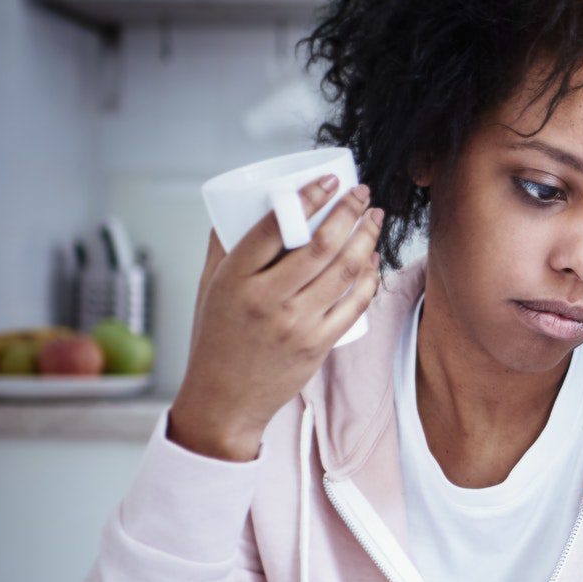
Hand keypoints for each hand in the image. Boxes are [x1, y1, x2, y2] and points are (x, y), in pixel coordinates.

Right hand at [168, 176, 383, 461]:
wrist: (224, 401)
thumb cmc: (214, 339)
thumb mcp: (208, 286)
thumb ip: (225, 246)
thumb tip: (242, 205)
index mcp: (234, 279)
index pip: (273, 226)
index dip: (307, 197)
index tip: (329, 180)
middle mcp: (267, 300)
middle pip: (320, 244)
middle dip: (349, 211)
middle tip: (362, 194)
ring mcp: (296, 324)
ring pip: (344, 270)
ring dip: (366, 238)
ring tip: (374, 219)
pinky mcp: (318, 345)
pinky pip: (354, 304)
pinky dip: (369, 277)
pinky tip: (373, 260)